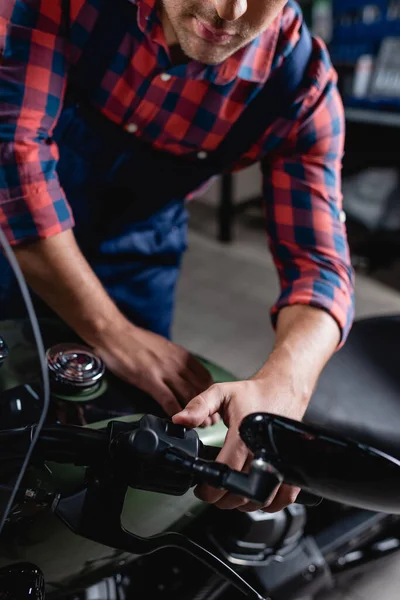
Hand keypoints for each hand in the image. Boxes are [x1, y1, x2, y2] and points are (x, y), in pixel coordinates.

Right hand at [94, 319, 217, 425]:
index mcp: (182, 355)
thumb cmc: (136, 341)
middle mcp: (177, 363)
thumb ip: (175, 362)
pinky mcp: (150, 380)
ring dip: (195, 413)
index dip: (211, 393)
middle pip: (200, 389)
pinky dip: (176, 412)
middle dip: (208, 407)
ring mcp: (164, 371)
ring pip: (188, 396)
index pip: (205, 377)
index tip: (211, 405)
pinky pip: (168, 400)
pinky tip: (178, 421)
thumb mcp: (163, 348)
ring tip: (198, 426)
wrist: (114, 333)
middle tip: (209, 422)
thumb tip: (182, 376)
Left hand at [173, 376, 307, 511]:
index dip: (211, 486)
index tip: (200, 489)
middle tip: (211, 492)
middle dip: (223, 498)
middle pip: (243, 490)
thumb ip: (198, 406)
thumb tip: (179, 420)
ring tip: (229, 496)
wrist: (282, 389)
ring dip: (243, 503)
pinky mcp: (292, 465)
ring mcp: (280, 459)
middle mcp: (264, 449)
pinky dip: (271, 504)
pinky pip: (286, 495)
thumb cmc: (252, 393)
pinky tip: (256, 498)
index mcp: (244, 433)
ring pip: (262, 497)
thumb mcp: (221, 393)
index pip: (227, 470)